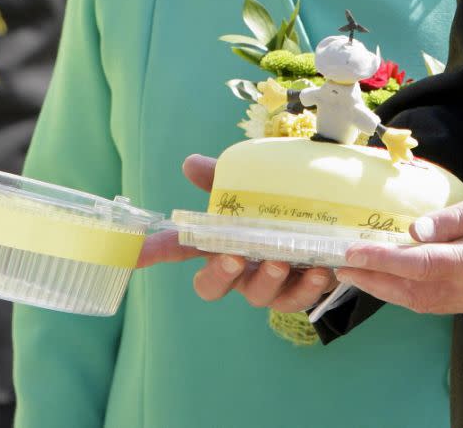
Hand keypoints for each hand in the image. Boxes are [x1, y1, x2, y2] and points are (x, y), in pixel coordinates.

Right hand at [138, 154, 336, 310]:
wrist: (327, 213)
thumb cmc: (278, 201)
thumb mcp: (254, 182)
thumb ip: (223, 176)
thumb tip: (190, 163)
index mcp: (220, 241)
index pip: (180, 248)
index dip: (156, 251)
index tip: (135, 253)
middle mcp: (238, 267)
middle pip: (212, 284)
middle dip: (220, 274)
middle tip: (235, 257)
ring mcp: (266, 282)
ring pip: (258, 296)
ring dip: (268, 281)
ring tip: (283, 261)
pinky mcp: (298, 289)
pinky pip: (298, 298)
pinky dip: (308, 286)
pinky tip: (320, 269)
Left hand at [336, 185, 462, 314]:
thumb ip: (454, 217)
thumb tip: (415, 228)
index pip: (418, 265)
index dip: (381, 260)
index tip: (353, 253)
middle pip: (413, 292)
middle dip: (374, 281)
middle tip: (342, 267)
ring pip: (422, 303)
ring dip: (388, 290)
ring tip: (361, 273)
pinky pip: (436, 303)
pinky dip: (410, 293)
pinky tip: (398, 278)